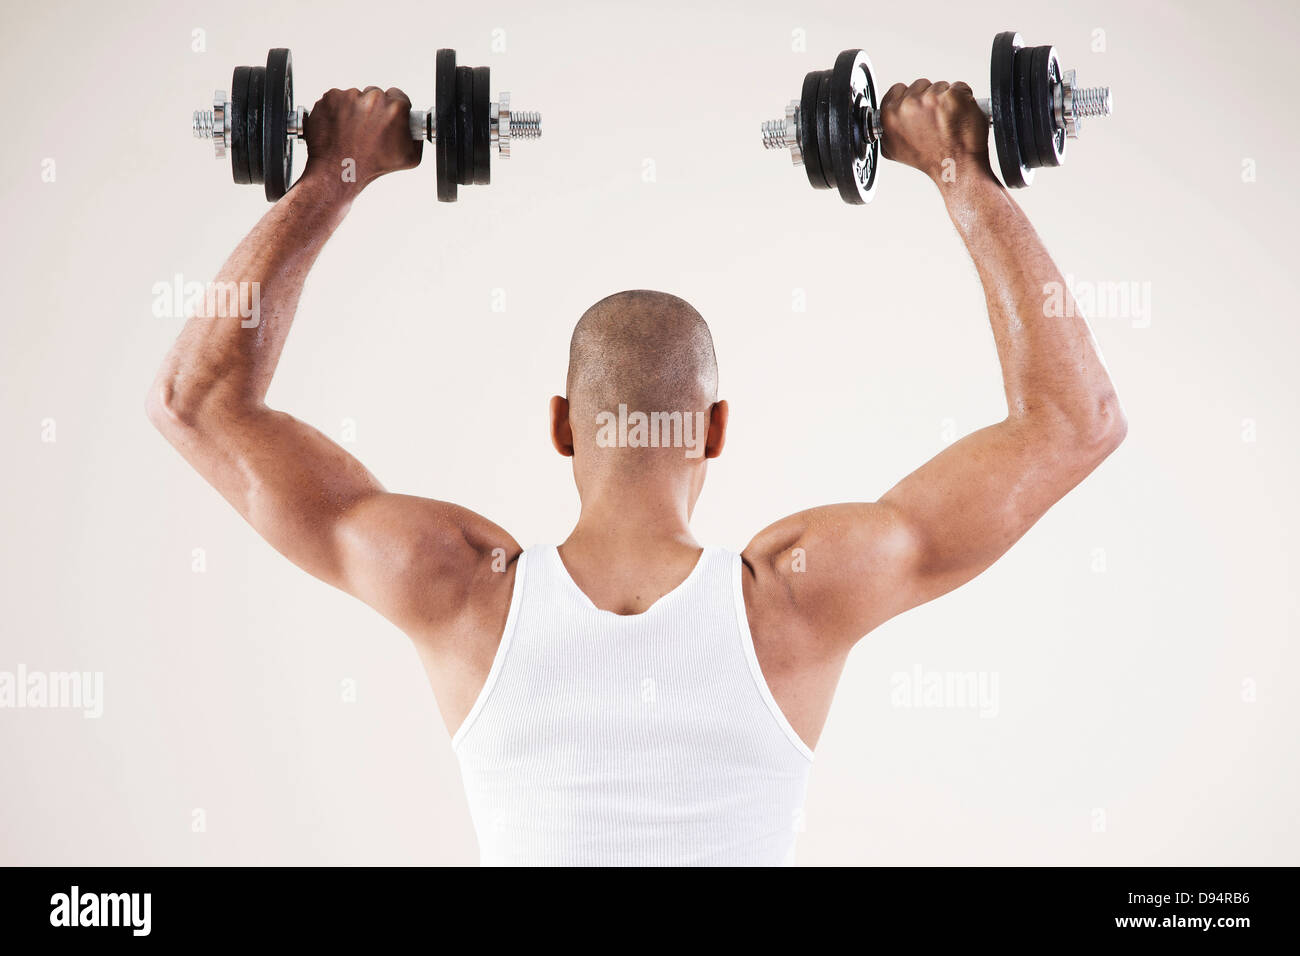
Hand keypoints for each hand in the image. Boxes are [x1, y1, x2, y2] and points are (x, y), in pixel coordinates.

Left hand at [300, 87, 420, 192]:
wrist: (338, 171)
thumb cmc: (370, 166)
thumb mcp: (409, 158)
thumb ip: (417, 138)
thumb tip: (416, 129)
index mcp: (395, 109)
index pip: (399, 96)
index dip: (394, 108)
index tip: (388, 117)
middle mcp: (373, 99)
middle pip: (376, 95)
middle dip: (374, 109)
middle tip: (369, 129)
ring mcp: (349, 97)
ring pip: (355, 97)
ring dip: (355, 110)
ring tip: (353, 132)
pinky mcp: (331, 98)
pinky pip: (337, 99)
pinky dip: (338, 110)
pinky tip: (340, 127)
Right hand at [878, 79, 990, 183]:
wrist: (955, 166)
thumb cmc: (929, 160)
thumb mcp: (894, 150)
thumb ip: (887, 130)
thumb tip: (886, 120)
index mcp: (889, 116)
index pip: (898, 90)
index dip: (910, 98)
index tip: (918, 110)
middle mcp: (907, 106)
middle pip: (920, 85)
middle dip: (928, 99)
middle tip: (934, 120)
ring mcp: (931, 99)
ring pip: (940, 86)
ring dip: (945, 99)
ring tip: (946, 121)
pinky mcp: (952, 96)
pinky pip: (959, 87)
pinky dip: (962, 99)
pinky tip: (959, 116)